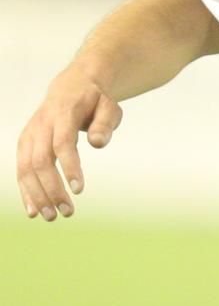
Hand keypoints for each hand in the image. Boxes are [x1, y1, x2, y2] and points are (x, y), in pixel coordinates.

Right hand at [15, 61, 124, 220]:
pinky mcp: (24, 144)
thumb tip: (99, 143)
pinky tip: (33, 211)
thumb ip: (106, 124)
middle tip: (68, 212)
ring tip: (51, 217)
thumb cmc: (95, 101)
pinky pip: (21, 170)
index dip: (70, 167)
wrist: (71, 88)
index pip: (62, 143)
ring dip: (37, 195)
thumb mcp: (109, 106)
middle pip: (40, 160)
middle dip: (52, 189)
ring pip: (26, 168)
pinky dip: (26, 191)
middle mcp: (40, 125)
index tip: (80, 190)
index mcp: (63, 114)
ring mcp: (29, 135)